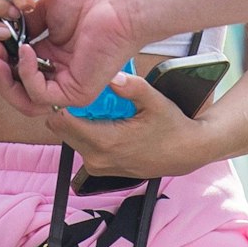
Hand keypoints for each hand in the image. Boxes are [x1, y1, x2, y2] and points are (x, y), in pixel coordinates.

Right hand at [0, 0, 140, 115]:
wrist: (119, 3)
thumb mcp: (46, 6)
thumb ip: (24, 24)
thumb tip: (2, 32)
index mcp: (50, 54)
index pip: (14, 67)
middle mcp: (57, 72)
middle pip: (16, 88)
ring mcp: (67, 84)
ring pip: (25, 100)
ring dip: (5, 81)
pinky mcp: (76, 92)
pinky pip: (41, 94)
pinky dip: (26, 74)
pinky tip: (25, 51)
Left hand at [47, 73, 219, 180]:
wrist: (185, 152)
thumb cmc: (171, 127)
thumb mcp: (155, 101)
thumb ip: (131, 87)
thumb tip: (111, 76)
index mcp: (106, 142)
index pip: (62, 122)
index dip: (61, 101)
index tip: (71, 87)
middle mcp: (96, 158)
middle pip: (61, 129)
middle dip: (69, 109)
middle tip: (87, 94)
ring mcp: (97, 166)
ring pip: (71, 137)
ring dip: (78, 120)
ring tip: (100, 106)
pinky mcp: (100, 169)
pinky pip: (82, 145)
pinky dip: (88, 131)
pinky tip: (106, 120)